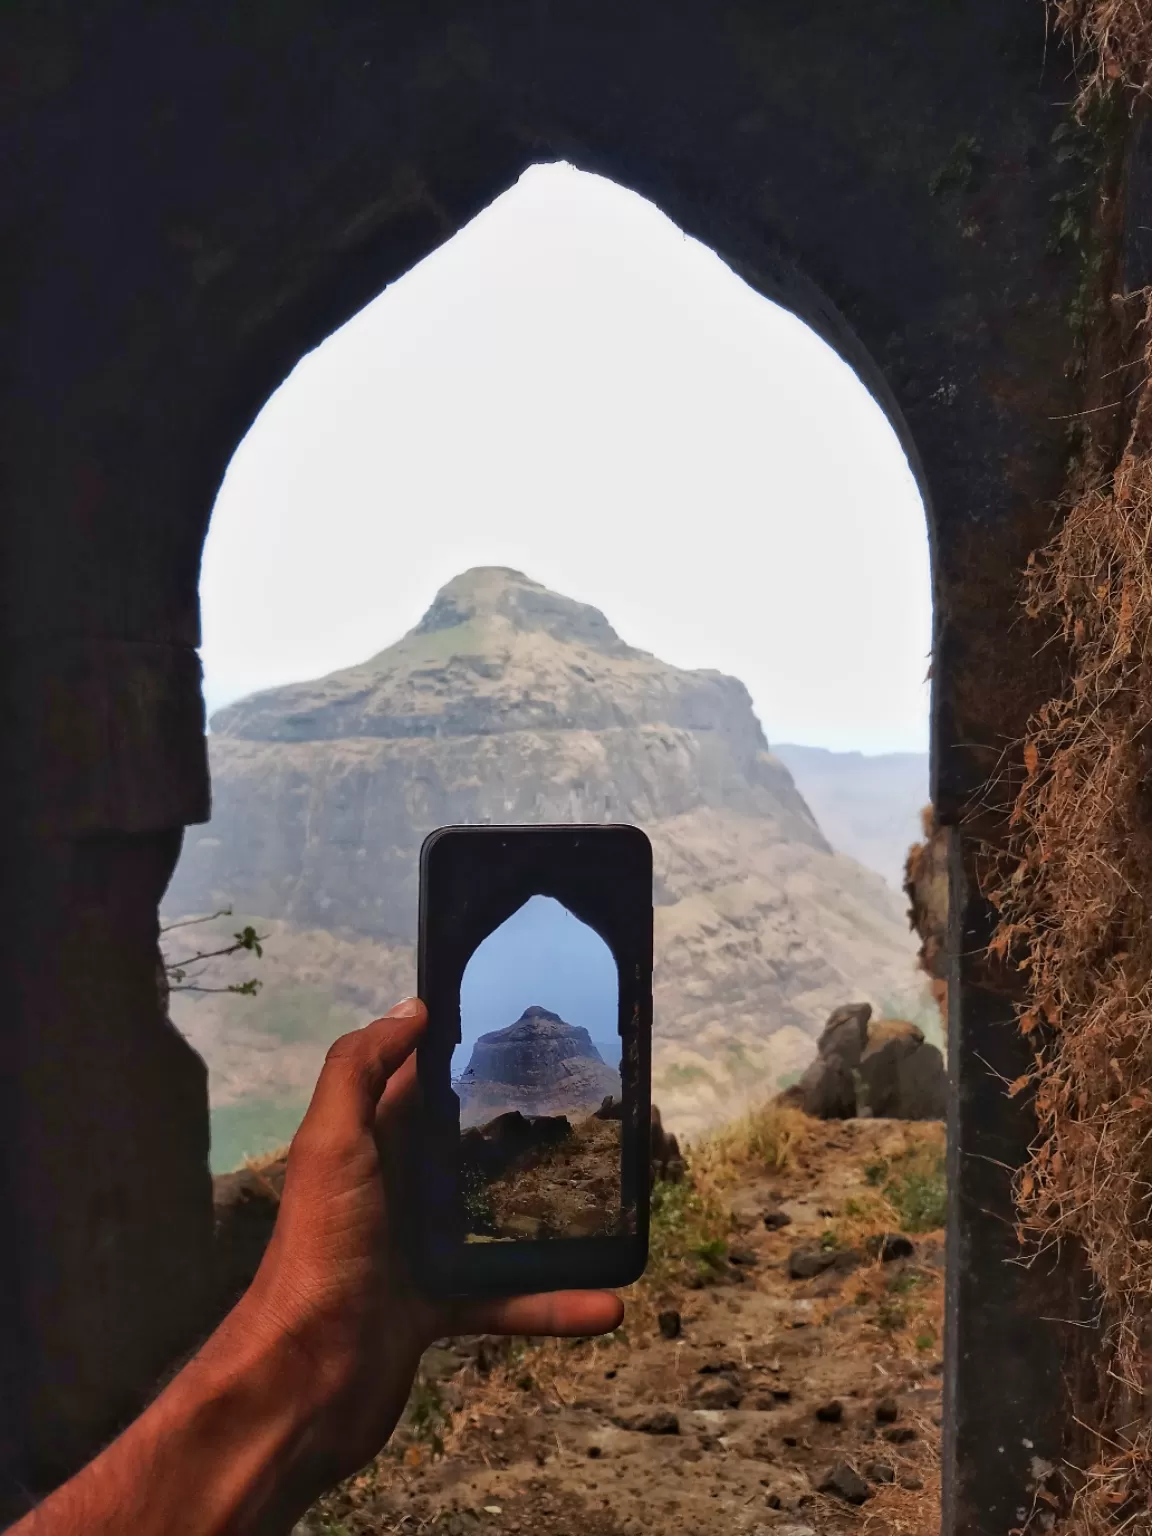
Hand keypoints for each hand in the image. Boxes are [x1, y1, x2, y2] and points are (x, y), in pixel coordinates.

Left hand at [228, 997, 623, 1489]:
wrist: (304, 1383)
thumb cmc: (323, 1250)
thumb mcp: (332, 1146)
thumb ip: (359, 1071)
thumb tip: (412, 1007)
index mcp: (366, 1143)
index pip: (415, 1080)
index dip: (459, 1048)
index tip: (524, 1023)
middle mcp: (393, 1188)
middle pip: (463, 1143)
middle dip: (517, 1122)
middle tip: (587, 1101)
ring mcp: (417, 1250)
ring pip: (494, 1218)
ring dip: (548, 1210)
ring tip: (608, 1192)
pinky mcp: (439, 1308)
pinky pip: (507, 1299)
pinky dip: (554, 1302)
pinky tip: (608, 1303)